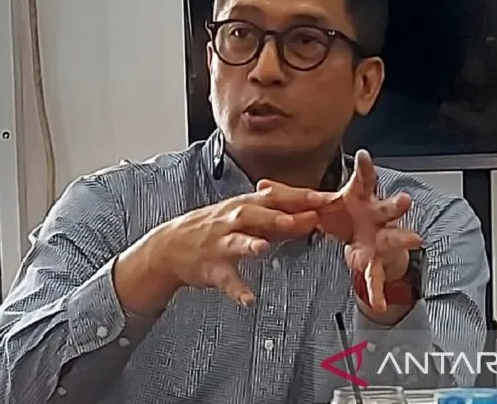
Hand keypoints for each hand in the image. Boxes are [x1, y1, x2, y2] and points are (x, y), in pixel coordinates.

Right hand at [115, 184, 330, 313]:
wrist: (171, 246)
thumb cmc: (213, 229)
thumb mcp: (244, 218)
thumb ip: (279, 219)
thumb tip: (312, 216)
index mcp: (243, 206)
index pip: (274, 197)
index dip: (300, 198)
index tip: (325, 199)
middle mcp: (230, 221)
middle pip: (254, 214)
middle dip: (278, 216)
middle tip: (303, 218)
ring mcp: (219, 244)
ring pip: (235, 242)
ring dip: (250, 244)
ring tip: (263, 248)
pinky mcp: (210, 268)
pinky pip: (224, 279)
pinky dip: (236, 289)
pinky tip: (248, 298)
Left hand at [259, 150, 420, 311]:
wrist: (361, 238)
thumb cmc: (342, 213)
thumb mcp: (317, 203)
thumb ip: (289, 196)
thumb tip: (261, 184)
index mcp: (359, 198)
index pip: (363, 179)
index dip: (364, 167)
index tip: (364, 156)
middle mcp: (375, 215)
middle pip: (388, 207)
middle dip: (397, 204)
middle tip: (406, 200)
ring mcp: (379, 238)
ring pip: (393, 238)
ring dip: (402, 239)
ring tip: (414, 240)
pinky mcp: (375, 261)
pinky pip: (376, 276)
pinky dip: (376, 289)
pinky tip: (377, 303)